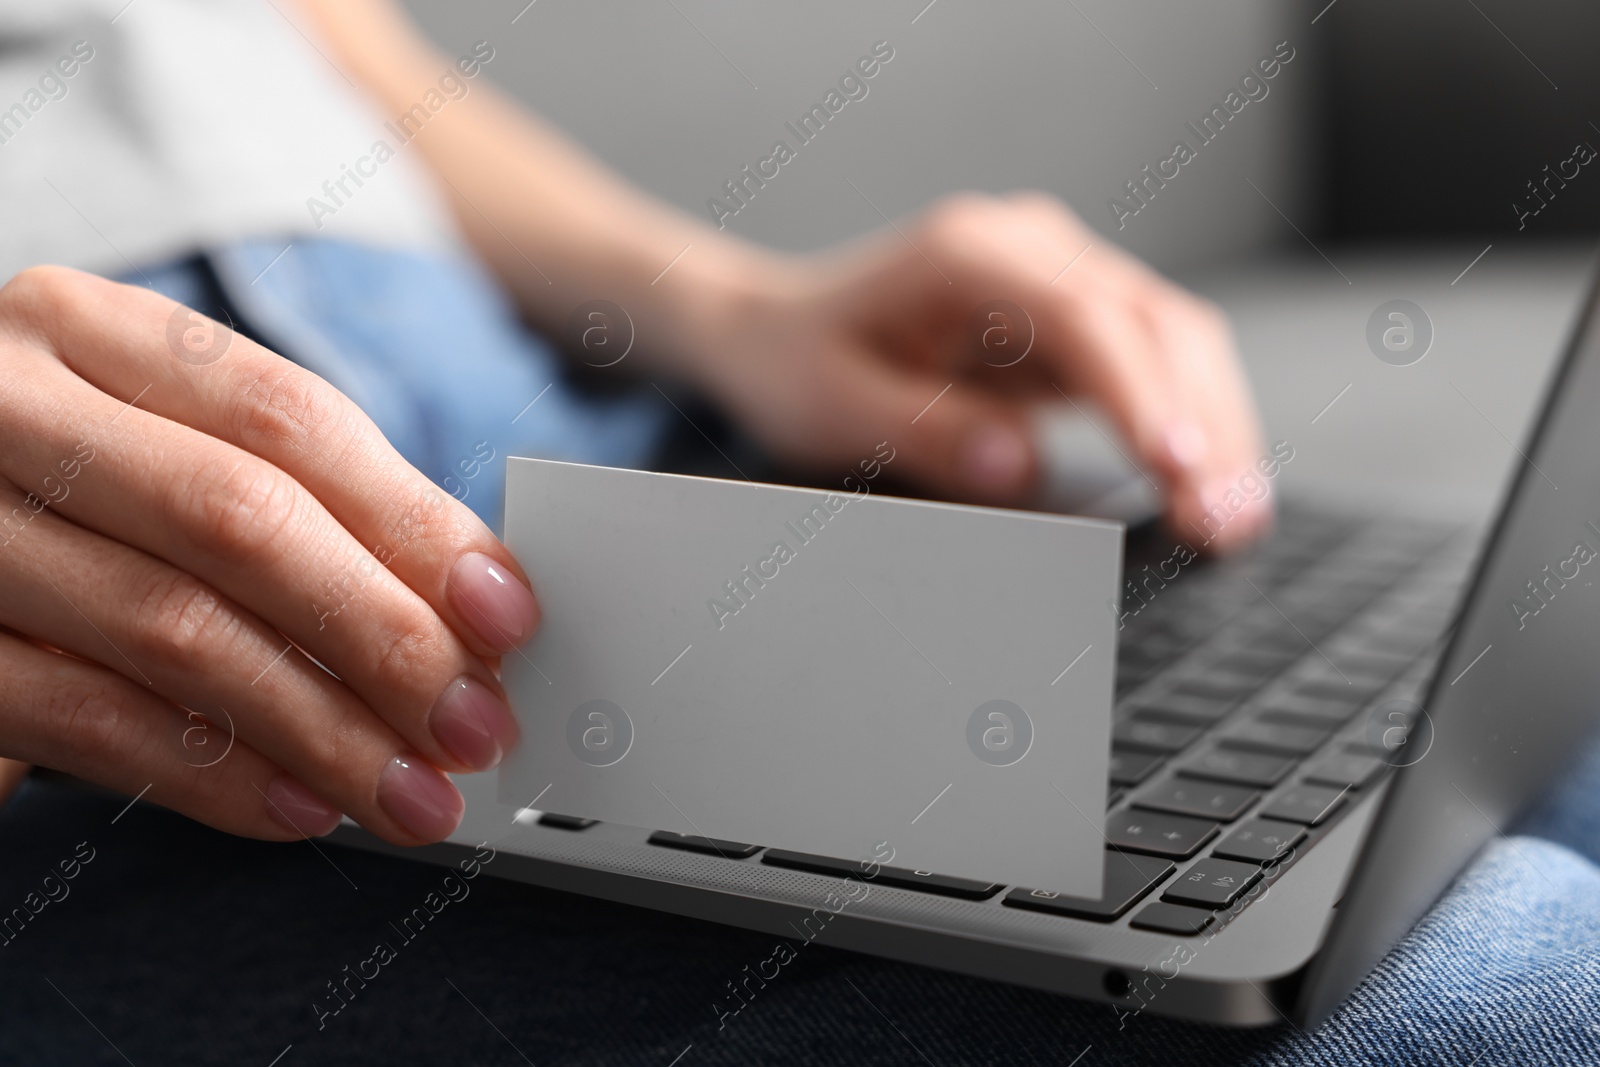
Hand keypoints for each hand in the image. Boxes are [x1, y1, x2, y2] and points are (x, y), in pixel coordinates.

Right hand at [0, 267, 539, 843]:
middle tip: (474, 725)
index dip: (416, 525)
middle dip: (386, 638)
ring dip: (322, 730)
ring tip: (412, 793)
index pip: (290, 421)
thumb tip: (468, 607)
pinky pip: (86, 720)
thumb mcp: (168, 446)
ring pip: (171, 629)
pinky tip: (302, 805)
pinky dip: (213, 774)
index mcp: (91, 333)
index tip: (506, 616)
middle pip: (240, 520)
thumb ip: (303, 500)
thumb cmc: (75, 492)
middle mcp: (7, 411)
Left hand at [689, 194, 1271, 549]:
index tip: (1175, 463)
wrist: (783, 331)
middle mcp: (1031, 248)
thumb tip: (1020, 465)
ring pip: (1177, 339)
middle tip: (1222, 520)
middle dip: (1200, 424)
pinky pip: (1159, 364)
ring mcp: (1064, 277)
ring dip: (1217, 427)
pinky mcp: (1079, 319)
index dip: (1137, 392)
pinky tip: (1214, 485)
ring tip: (1235, 519)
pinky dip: (1193, 423)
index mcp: (968, 253)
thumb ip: (924, 432)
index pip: (1081, 316)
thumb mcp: (835, 407)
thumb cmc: (804, 363)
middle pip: (1153, 322)